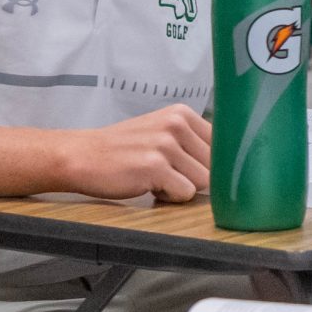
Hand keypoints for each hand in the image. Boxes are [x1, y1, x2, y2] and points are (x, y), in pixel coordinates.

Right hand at [53, 105, 210, 201]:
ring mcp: (166, 144)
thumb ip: (192, 142)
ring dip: (181, 187)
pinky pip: (184, 193)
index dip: (212, 163)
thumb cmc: (123, 149)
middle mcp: (177, 124)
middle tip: (165, 173)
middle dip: (194, 177)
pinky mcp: (155, 166)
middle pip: (215, 166)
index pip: (223, 145)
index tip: (193, 167)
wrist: (80, 155)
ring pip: (203, 182)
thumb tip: (230, 165)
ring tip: (156, 178)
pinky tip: (149, 186)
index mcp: (182, 114)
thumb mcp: (160, 132)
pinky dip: (169, 197)